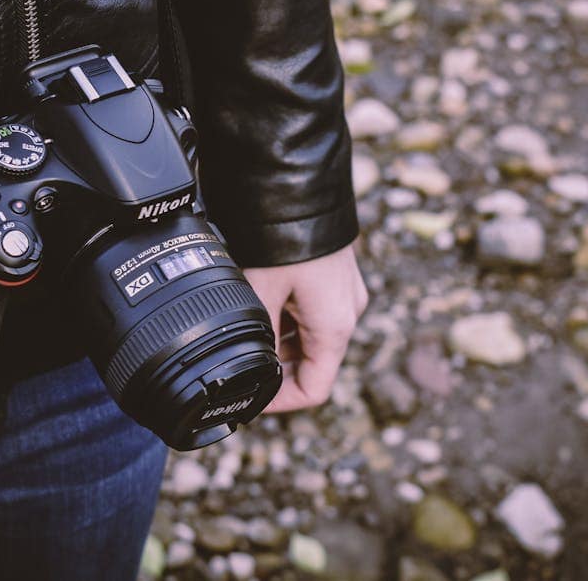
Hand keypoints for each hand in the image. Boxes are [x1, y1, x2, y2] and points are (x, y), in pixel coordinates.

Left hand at [243, 244, 367, 412]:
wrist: (301, 186)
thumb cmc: (283, 237)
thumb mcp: (259, 292)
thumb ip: (256, 336)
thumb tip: (246, 368)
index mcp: (335, 328)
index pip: (313, 390)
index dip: (280, 401)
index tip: (251, 395)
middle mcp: (348, 315)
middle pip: (313, 365)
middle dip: (277, 369)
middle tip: (239, 363)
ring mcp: (346, 295)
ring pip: (311, 338)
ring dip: (280, 342)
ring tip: (245, 329)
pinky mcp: (338, 278)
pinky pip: (314, 313)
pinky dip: (289, 319)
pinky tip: (263, 304)